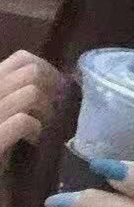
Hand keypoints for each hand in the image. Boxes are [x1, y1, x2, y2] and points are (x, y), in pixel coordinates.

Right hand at [0, 50, 66, 168]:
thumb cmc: (1, 148)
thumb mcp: (5, 111)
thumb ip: (18, 92)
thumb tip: (54, 78)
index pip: (21, 58)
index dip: (46, 70)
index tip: (55, 92)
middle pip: (31, 71)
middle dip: (52, 89)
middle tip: (54, 112)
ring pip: (31, 91)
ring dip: (46, 110)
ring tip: (44, 128)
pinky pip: (23, 121)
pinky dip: (36, 129)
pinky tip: (34, 142)